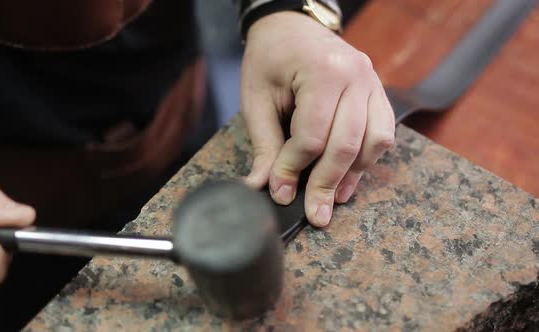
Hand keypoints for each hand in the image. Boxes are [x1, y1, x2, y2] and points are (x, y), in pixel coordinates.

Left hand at [241, 11, 394, 226]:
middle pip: (346, 144)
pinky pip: (383, 133)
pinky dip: (367, 160)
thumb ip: (264, 145)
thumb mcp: (256, 99)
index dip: (294, 169)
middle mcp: (356, 75)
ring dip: (352, 175)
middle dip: (326, 184)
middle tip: (315, 214)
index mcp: (322, 71)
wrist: (291, 27)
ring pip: (373, 142)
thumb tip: (264, 187)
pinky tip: (349, 177)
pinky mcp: (378, 93)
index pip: (312, 135)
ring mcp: (372, 83)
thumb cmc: (270, 60)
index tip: (280, 191)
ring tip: (333, 199)